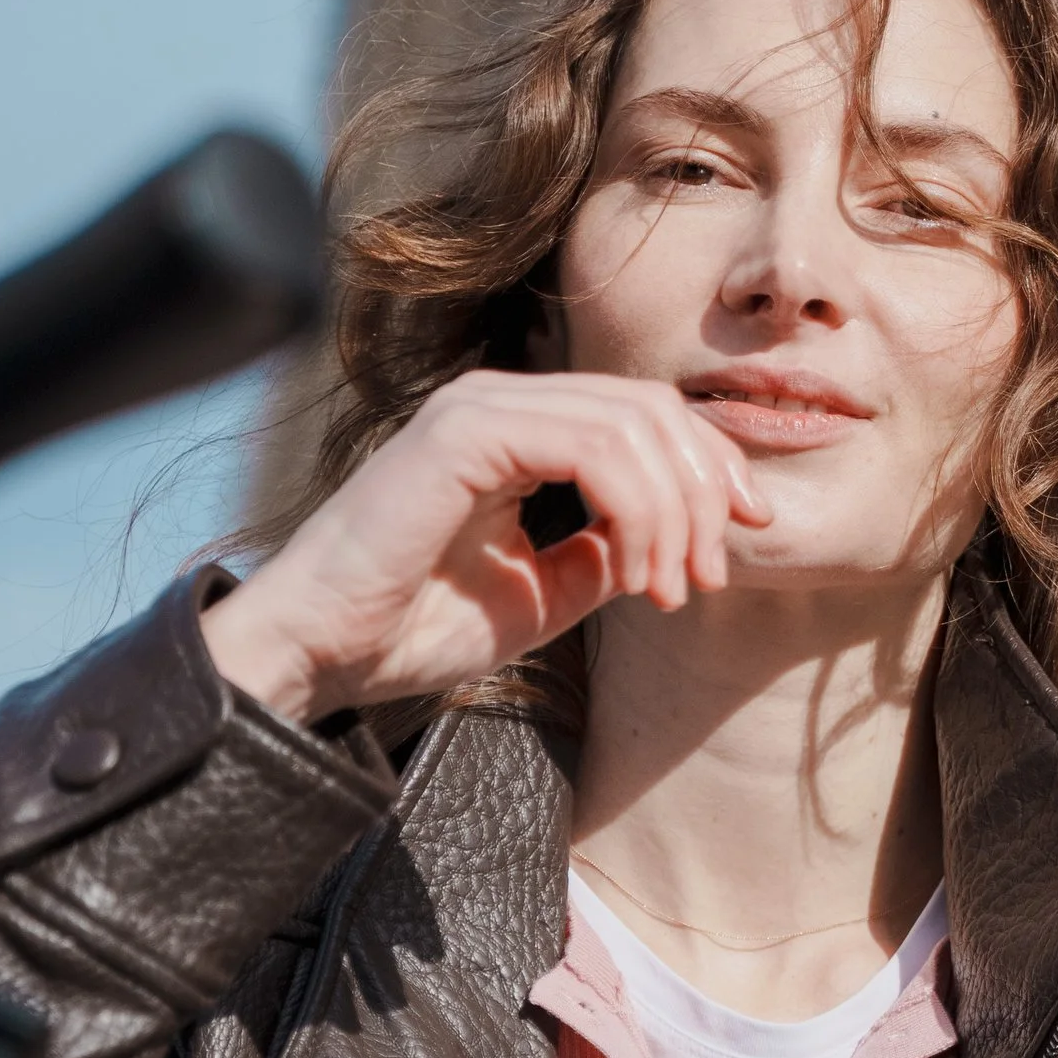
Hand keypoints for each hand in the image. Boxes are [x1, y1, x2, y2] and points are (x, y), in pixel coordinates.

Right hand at [203, 370, 771, 723]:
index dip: (708, 473)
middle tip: (708, 578)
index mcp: (518, 430)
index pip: (644, 417)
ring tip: (669, 590)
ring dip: (674, 514)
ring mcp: (480, 408)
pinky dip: (635, 510)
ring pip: (631, 425)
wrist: (321, 654)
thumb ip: (603, 556)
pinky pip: (589, 446)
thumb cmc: (409, 628)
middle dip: (704, 494)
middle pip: (652, 410)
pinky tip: (635, 574)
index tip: (736, 546)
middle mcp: (500, 403)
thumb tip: (676, 543)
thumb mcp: (540, 594)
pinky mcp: (463, 432)